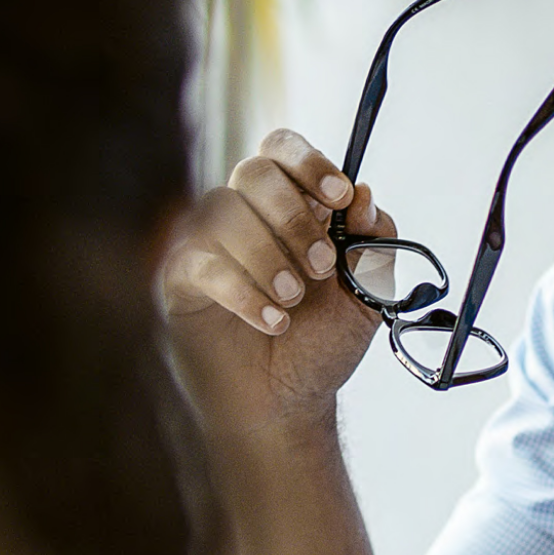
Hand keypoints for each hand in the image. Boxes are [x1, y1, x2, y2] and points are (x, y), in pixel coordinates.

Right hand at [162, 128, 393, 434]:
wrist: (286, 405)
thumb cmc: (318, 346)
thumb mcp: (366, 295)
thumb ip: (373, 245)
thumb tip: (366, 199)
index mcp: (288, 206)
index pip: (284, 150)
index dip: (310, 162)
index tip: (339, 196)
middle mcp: (244, 214)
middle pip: (254, 171)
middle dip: (293, 216)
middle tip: (319, 267)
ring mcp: (207, 243)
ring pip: (223, 209)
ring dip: (267, 254)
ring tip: (292, 301)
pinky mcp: (180, 279)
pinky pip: (202, 261)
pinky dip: (243, 290)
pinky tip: (272, 321)